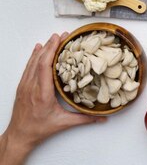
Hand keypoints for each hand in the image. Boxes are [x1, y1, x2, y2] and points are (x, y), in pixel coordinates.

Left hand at [0, 33, 105, 164]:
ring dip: (42, 49)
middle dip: (50, 46)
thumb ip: (84, 119)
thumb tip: (101, 118)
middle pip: (39, 61)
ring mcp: (25, 86)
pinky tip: (37, 50)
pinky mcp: (22, 87)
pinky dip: (33, 57)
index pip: (45, 67)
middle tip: (61, 35)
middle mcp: (31, 87)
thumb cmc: (39, 129)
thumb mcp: (63, 123)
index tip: (59, 40)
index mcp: (42, 94)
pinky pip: (28, 67)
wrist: (20, 135)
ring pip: (32, 62)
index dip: (52, 51)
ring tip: (52, 39)